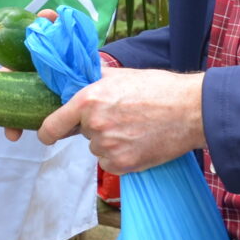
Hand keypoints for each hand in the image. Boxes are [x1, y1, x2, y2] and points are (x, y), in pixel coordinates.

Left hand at [24, 68, 206, 173]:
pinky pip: (110, 164)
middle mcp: (94, 125)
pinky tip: (139, 143)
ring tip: (135, 128)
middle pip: (83, 133)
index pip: (52, 126)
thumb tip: (77, 77)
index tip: (49, 135)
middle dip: (96, 127)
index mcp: (88, 100)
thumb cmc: (159, 88)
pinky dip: (121, 157)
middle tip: (123, 117)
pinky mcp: (123, 164)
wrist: (191, 110)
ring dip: (110, 143)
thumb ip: (94, 80)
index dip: (48, 132)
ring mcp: (108, 147)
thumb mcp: (121, 75)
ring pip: (98, 149)